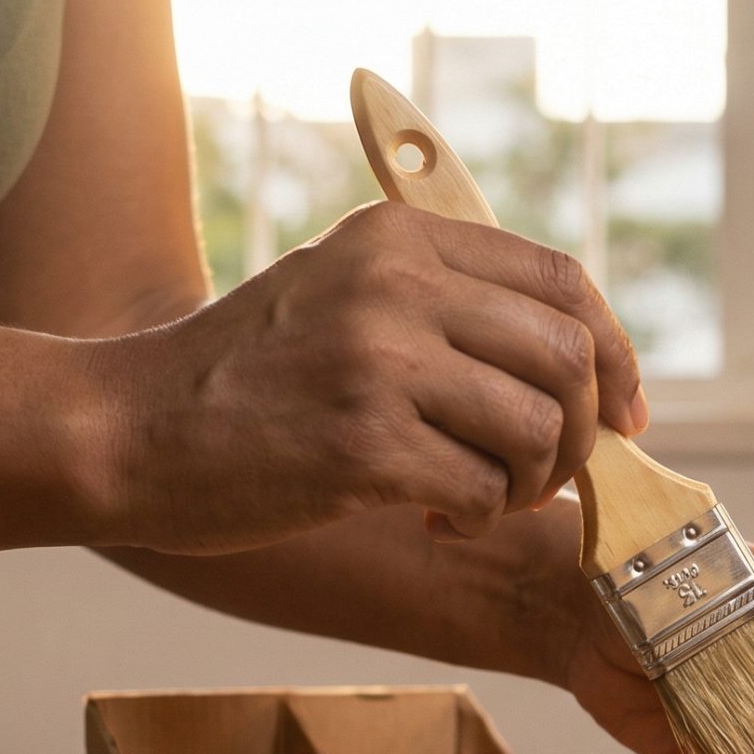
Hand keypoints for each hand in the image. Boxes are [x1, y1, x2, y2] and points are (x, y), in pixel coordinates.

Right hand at [96, 201, 645, 552]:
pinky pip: (487, 490)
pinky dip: (477, 516)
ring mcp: (379, 362)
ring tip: (478, 496)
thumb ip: (447, 304)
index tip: (625, 412)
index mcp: (400, 238)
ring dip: (532, 484)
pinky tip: (430, 514)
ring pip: (541, 429)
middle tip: (543, 474)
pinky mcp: (363, 445)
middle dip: (584, 434)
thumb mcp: (342, 292)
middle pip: (571, 357)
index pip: (564, 281)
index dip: (617, 354)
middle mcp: (396, 285)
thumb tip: (584, 361)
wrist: (127, 431)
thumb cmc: (246, 378)